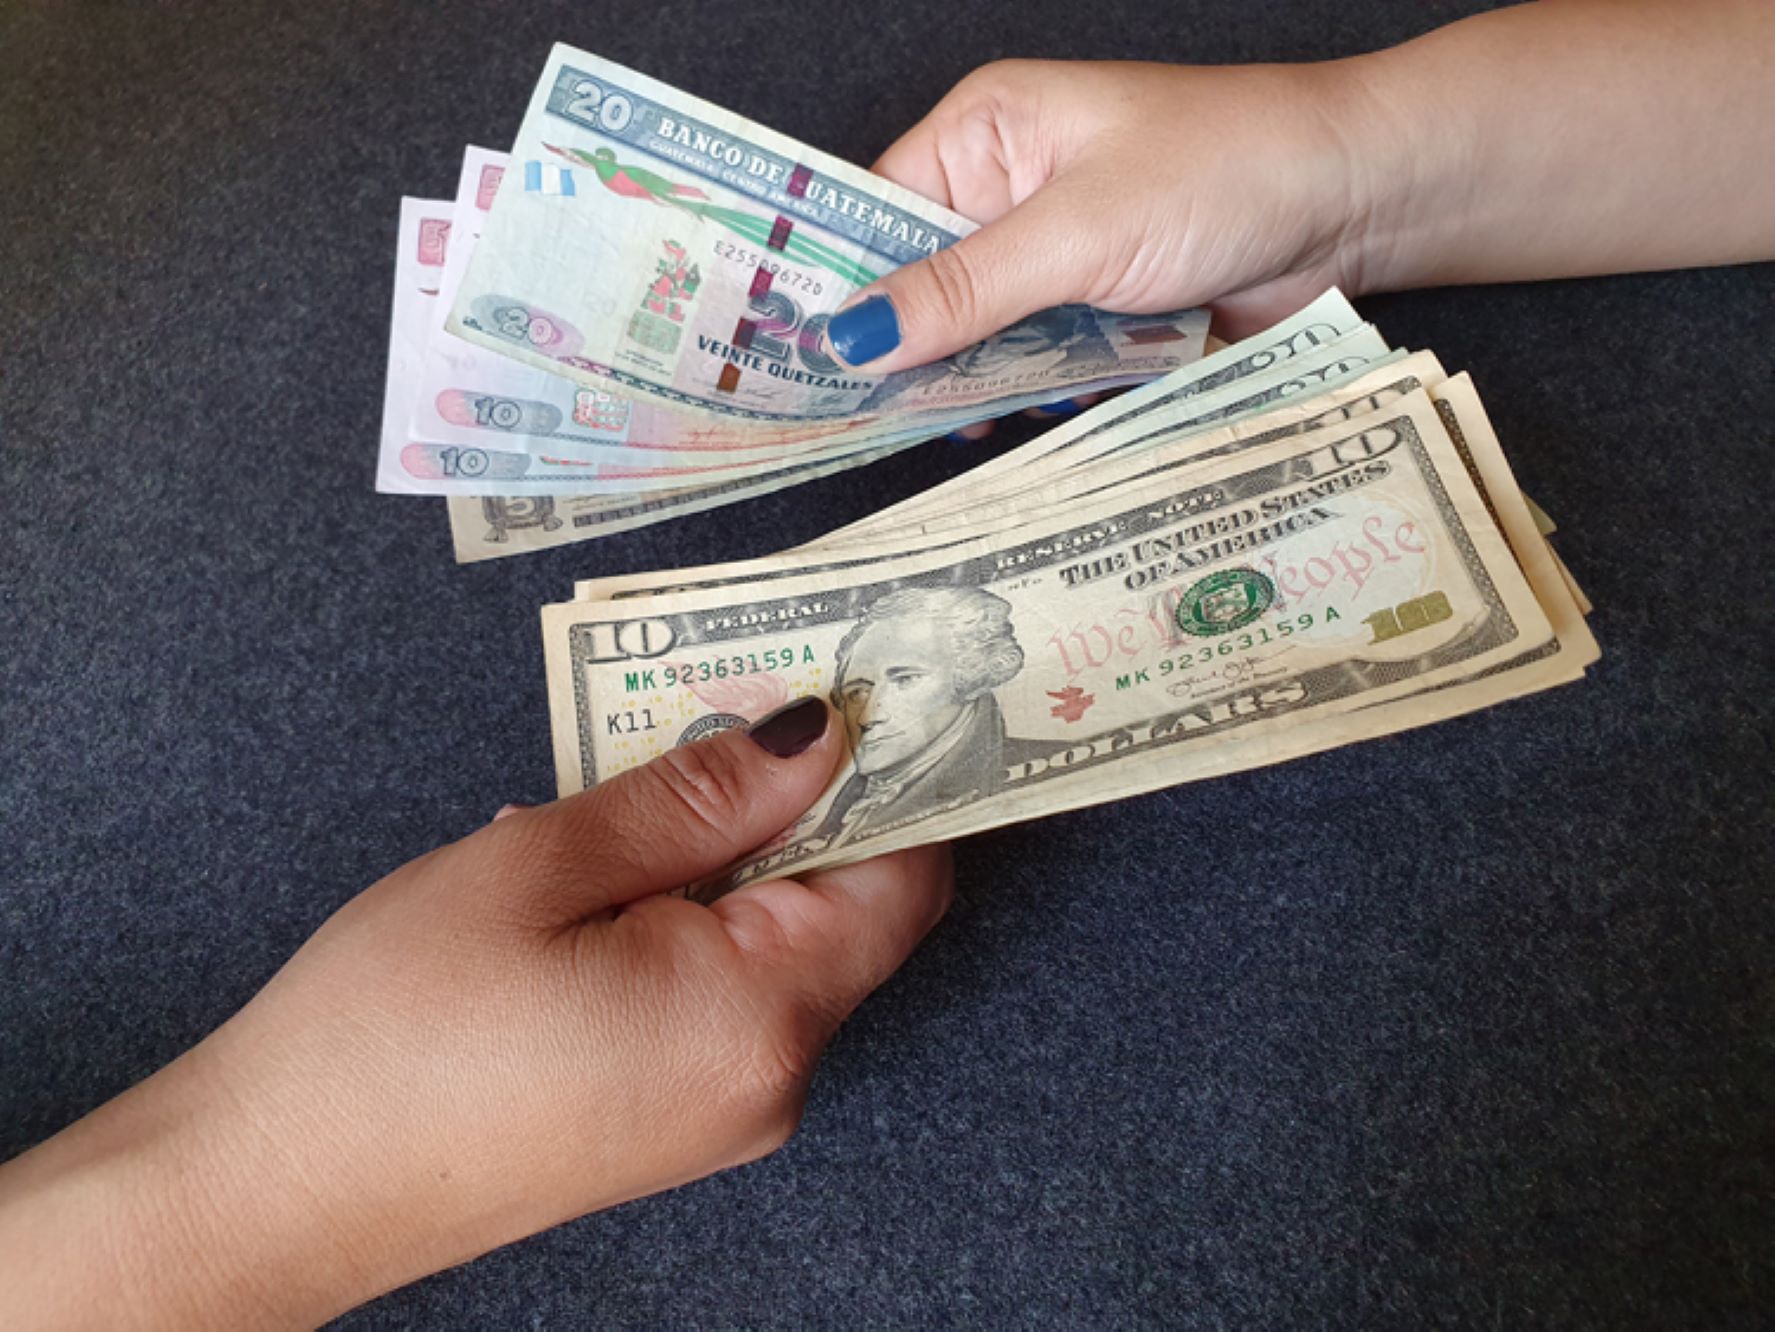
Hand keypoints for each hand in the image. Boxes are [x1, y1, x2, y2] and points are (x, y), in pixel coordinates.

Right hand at [0, 697, 951, 1326]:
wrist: (273, 1192)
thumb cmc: (388, 1030)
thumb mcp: (539, 869)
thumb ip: (697, 797)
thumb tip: (817, 734)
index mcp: (760, 1015)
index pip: (904, 873)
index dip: (892, 773)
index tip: (850, 685)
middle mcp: (770, 1077)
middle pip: (847, 906)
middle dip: (794, 802)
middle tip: (707, 715)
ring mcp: (723, 1113)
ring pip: (776, 945)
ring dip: (723, 856)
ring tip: (614, 800)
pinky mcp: (671, 1123)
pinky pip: (721, 995)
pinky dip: (686, 919)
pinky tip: (592, 880)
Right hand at [827, 56, 1390, 378]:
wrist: (1355, 203)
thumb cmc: (1226, 169)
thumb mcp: (1078, 232)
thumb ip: (964, 292)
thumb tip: (852, 338)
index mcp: (987, 135)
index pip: (875, 215)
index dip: (839, 287)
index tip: (796, 362)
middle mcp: (1011, 194)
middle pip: (922, 289)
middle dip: (911, 351)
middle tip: (875, 416)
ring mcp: (1057, 259)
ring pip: (978, 339)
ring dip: (978, 382)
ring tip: (965, 421)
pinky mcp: (1100, 313)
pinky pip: (1037, 365)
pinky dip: (1034, 394)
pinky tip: (1029, 417)